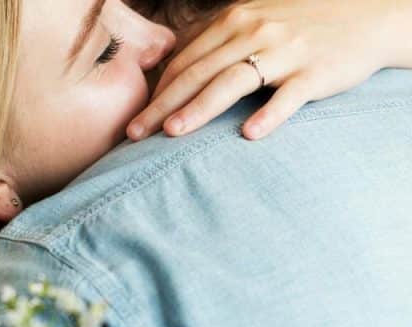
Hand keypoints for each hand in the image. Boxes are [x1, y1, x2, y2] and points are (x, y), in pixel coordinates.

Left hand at [126, 0, 409, 141]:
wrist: (368, 17)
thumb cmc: (301, 26)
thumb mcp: (256, 20)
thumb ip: (218, 42)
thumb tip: (173, 72)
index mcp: (235, 20)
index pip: (186, 60)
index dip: (157, 90)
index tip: (135, 117)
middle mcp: (255, 32)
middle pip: (198, 73)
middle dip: (161, 104)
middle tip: (134, 133)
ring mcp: (286, 52)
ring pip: (233, 81)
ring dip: (199, 108)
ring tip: (172, 132)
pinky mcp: (316, 72)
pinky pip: (289, 95)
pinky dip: (269, 113)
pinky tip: (248, 134)